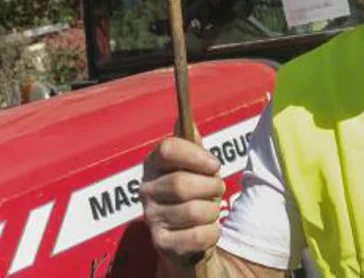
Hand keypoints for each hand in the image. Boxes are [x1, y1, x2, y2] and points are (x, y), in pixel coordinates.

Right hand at [140, 134, 226, 264]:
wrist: (187, 241)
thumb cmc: (193, 196)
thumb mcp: (194, 168)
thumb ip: (192, 147)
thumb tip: (186, 120)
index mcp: (153, 164)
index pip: (167, 148)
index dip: (195, 155)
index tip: (214, 164)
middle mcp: (146, 189)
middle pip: (182, 183)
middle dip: (210, 187)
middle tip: (217, 190)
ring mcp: (151, 217)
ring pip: (193, 211)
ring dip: (212, 211)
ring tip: (210, 211)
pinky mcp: (161, 242)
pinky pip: (198, 235)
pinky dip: (212, 232)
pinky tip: (207, 229)